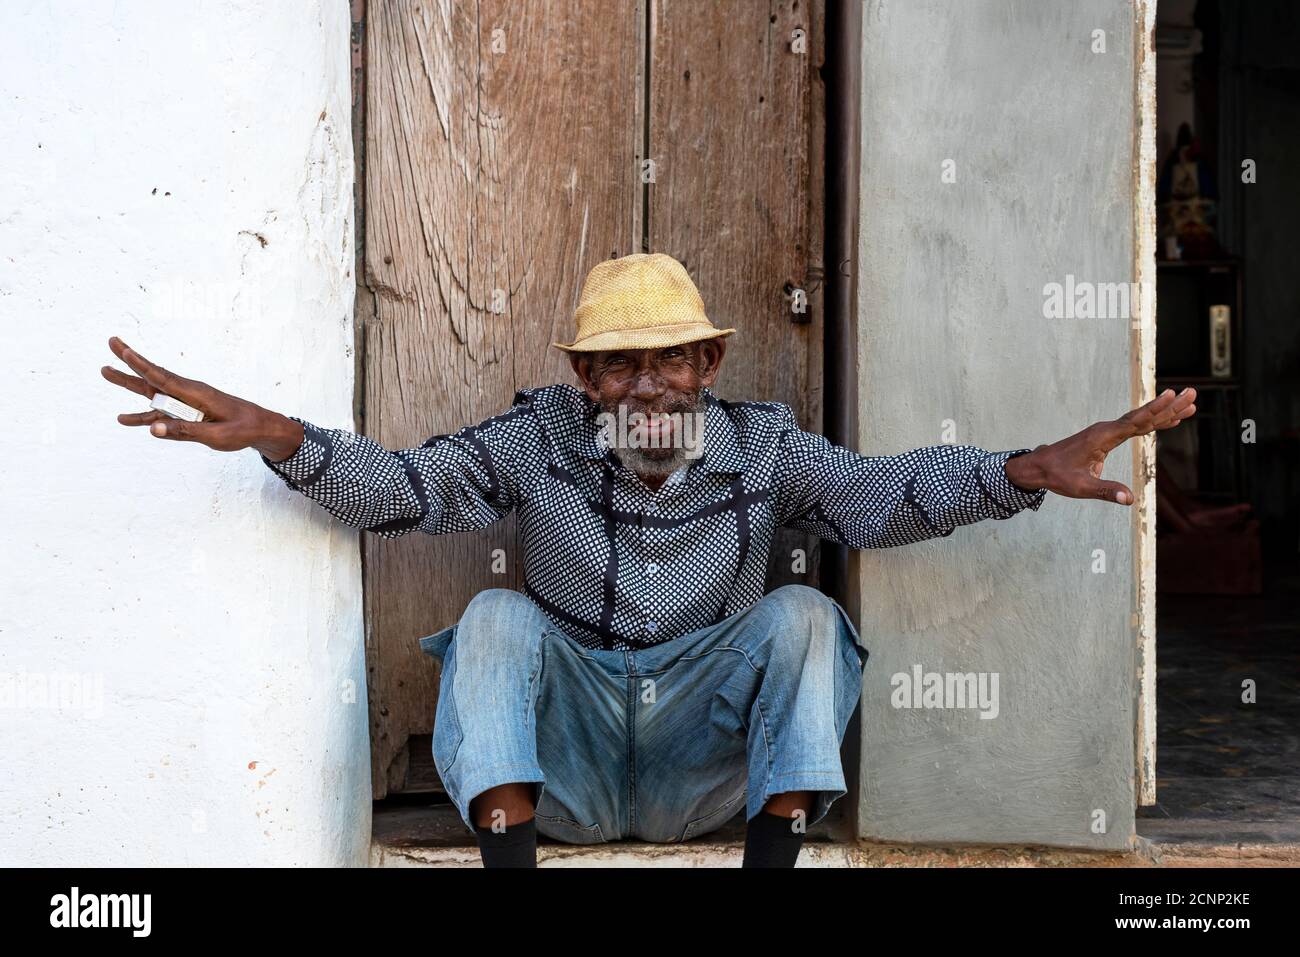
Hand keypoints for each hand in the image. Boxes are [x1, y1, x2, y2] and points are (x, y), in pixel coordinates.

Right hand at [101, 336, 302, 459]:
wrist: (260, 428)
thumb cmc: (242, 429)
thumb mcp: (217, 435)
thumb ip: (185, 431)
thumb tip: (153, 429)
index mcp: (197, 393)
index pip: (164, 378)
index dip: (142, 364)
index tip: (124, 350)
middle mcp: (188, 393)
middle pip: (153, 377)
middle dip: (130, 361)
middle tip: (111, 342)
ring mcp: (186, 402)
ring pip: (152, 393)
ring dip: (129, 384)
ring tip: (105, 371)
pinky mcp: (187, 413)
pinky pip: (161, 415)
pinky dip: (143, 417)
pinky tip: (124, 419)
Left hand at [1004, 387, 1196, 505]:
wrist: (1039, 467)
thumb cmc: (1058, 475)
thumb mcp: (1081, 487)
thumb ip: (1106, 491)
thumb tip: (1130, 499)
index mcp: (1102, 437)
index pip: (1134, 421)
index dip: (1155, 410)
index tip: (1172, 395)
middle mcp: (1107, 430)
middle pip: (1143, 415)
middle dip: (1169, 406)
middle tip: (1192, 394)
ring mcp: (1107, 432)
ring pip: (1142, 419)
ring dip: (1166, 412)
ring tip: (1190, 404)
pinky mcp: (1107, 437)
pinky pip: (1135, 427)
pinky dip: (1153, 423)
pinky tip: (1170, 420)